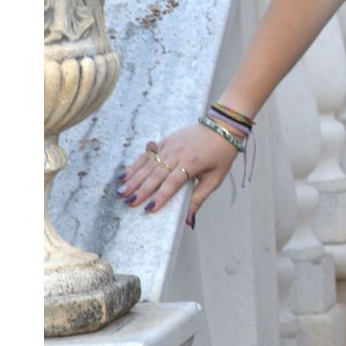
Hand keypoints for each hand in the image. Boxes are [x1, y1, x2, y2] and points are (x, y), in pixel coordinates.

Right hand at [119, 122, 237, 227]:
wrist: (222, 126)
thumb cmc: (221, 154)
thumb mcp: (215, 178)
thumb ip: (199, 198)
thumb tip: (189, 220)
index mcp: (192, 164)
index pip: (172, 183)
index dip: (160, 196)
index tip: (149, 209)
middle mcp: (178, 154)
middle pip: (156, 174)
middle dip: (141, 189)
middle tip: (128, 202)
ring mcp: (170, 145)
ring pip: (148, 164)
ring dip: (134, 178)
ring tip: (122, 190)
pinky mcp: (166, 140)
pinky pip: (148, 154)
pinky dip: (136, 164)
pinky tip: (125, 173)